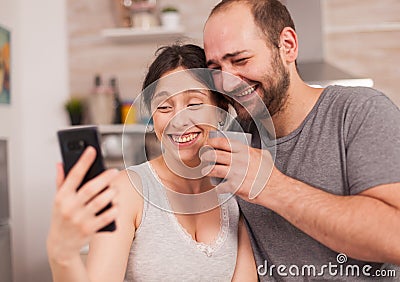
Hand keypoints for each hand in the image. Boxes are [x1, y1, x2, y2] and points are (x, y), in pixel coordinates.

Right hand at [47, 147, 118, 263]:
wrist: (60, 246)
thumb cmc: (61, 218)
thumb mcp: (57, 200)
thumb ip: (61, 181)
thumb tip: (60, 163)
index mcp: (62, 197)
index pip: (73, 175)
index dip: (83, 161)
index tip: (92, 150)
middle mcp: (70, 207)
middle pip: (91, 188)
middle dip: (104, 178)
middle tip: (114, 171)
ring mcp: (80, 219)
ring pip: (101, 202)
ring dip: (111, 193)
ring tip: (115, 189)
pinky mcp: (90, 229)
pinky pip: (106, 217)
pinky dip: (113, 210)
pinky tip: (116, 205)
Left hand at [201, 137, 273, 199]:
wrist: (275, 189)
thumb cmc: (269, 174)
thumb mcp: (262, 155)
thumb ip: (251, 150)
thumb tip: (244, 148)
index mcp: (244, 151)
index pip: (223, 142)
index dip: (212, 142)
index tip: (209, 143)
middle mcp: (238, 161)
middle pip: (214, 154)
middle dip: (206, 155)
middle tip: (204, 157)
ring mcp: (235, 173)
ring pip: (213, 169)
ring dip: (207, 170)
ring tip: (206, 171)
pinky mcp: (234, 186)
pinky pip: (220, 186)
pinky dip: (217, 187)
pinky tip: (219, 186)